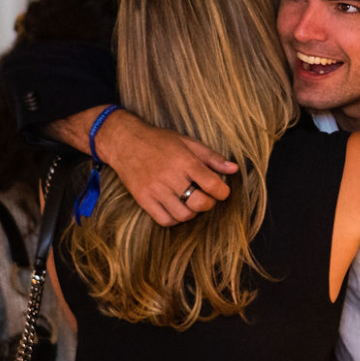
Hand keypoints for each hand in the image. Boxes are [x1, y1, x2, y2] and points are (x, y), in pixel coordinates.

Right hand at [47, 106, 236, 225]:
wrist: (125, 141)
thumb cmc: (159, 141)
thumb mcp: (188, 142)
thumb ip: (212, 157)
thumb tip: (234, 169)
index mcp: (185, 160)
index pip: (212, 184)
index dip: (222, 192)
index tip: (221, 191)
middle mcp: (170, 176)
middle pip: (199, 203)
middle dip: (209, 203)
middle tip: (206, 197)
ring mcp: (155, 189)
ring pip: (183, 215)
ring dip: (192, 212)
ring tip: (190, 202)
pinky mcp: (143, 199)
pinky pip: (165, 220)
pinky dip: (174, 218)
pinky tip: (176, 208)